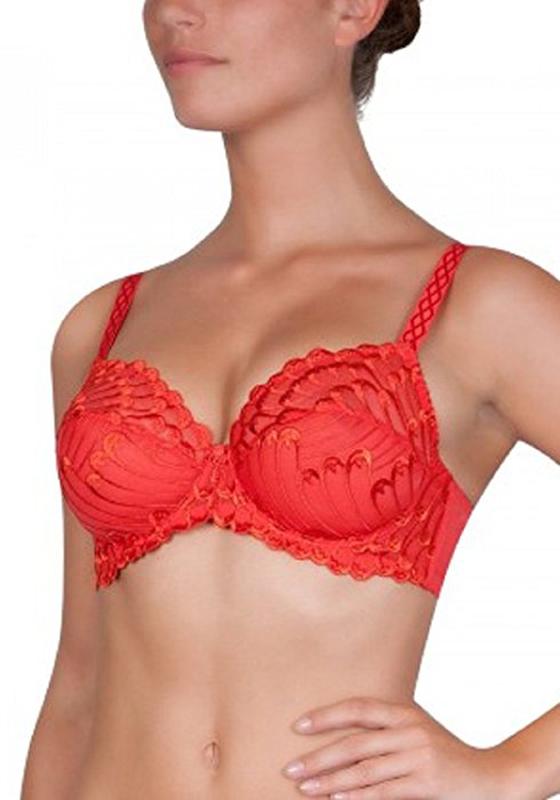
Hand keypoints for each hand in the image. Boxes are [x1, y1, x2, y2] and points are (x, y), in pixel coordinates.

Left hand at [280, 696, 526, 798]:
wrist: (492, 776)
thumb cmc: (445, 755)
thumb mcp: (416, 731)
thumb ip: (386, 730)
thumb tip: (341, 739)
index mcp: (403, 711)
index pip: (357, 708)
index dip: (326, 716)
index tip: (298, 726)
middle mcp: (409, 729)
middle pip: (354, 742)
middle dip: (318, 757)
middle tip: (290, 769)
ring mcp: (418, 755)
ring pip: (364, 770)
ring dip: (330, 782)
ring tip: (305, 789)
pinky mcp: (426, 782)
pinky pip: (384, 791)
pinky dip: (357, 797)